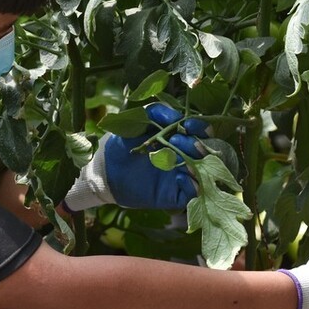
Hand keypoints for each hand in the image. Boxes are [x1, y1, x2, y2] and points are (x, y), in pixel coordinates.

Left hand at [63, 103, 208, 211]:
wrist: (104, 172)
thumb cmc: (119, 144)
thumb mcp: (136, 122)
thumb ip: (156, 113)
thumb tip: (178, 117)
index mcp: (177, 138)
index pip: (200, 131)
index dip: (200, 127)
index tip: (190, 125)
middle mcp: (183, 156)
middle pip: (205, 151)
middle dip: (195, 145)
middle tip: (177, 141)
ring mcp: (180, 176)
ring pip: (204, 172)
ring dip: (197, 165)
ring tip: (181, 160)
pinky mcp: (174, 195)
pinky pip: (193, 193)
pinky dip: (191, 185)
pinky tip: (179, 176)